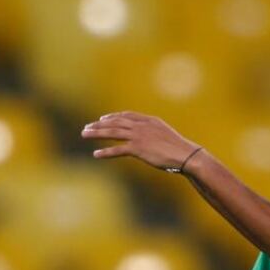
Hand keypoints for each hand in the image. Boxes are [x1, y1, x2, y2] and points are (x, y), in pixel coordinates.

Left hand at [81, 111, 197, 169]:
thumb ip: (153, 132)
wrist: (185, 154)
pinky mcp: (138, 149)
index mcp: (149, 120)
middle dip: (99, 125)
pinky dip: (106, 151)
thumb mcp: (165, 134)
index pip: (126, 115)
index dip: (112, 117)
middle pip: (115, 122)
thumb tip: (147, 137)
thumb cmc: (178, 147)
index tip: (102, 119)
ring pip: (113, 133)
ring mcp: (139, 137)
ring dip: (97, 133)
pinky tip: (96, 154)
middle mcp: (142, 126)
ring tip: (84, 135)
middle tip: (86, 127)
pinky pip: (117, 150)